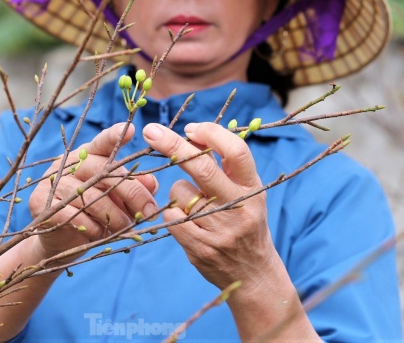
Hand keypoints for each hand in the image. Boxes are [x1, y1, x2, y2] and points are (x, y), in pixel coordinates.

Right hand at [29, 123, 157, 258]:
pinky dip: (94, 227)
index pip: (102, 142)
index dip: (115, 136)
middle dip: (132, 192)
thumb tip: (151, 183)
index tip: (133, 130)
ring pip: (92, 197)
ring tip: (128, 227)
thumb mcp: (117, 199)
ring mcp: (53, 182)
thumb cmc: (94, 214)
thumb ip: (135, 188)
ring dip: (115, 216)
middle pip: (104, 170)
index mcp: (87, 155)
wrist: (61, 241)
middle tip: (150, 211)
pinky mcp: (42, 204)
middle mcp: (69, 164)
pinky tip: (101, 233)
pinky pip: (75, 216)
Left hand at [142, 122, 274, 290]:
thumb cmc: (243, 221)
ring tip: (194, 206)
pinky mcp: (199, 247)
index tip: (189, 128)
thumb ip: (225, 165)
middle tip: (151, 131)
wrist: (253, 274)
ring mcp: (219, 229)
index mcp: (252, 188)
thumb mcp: (247, 191)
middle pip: (202, 166)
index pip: (236, 151)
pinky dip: (171, 214)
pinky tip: (186, 222)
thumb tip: (190, 134)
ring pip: (179, 192)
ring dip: (177, 192)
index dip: (211, 133)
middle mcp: (239, 207)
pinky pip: (170, 216)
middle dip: (172, 145)